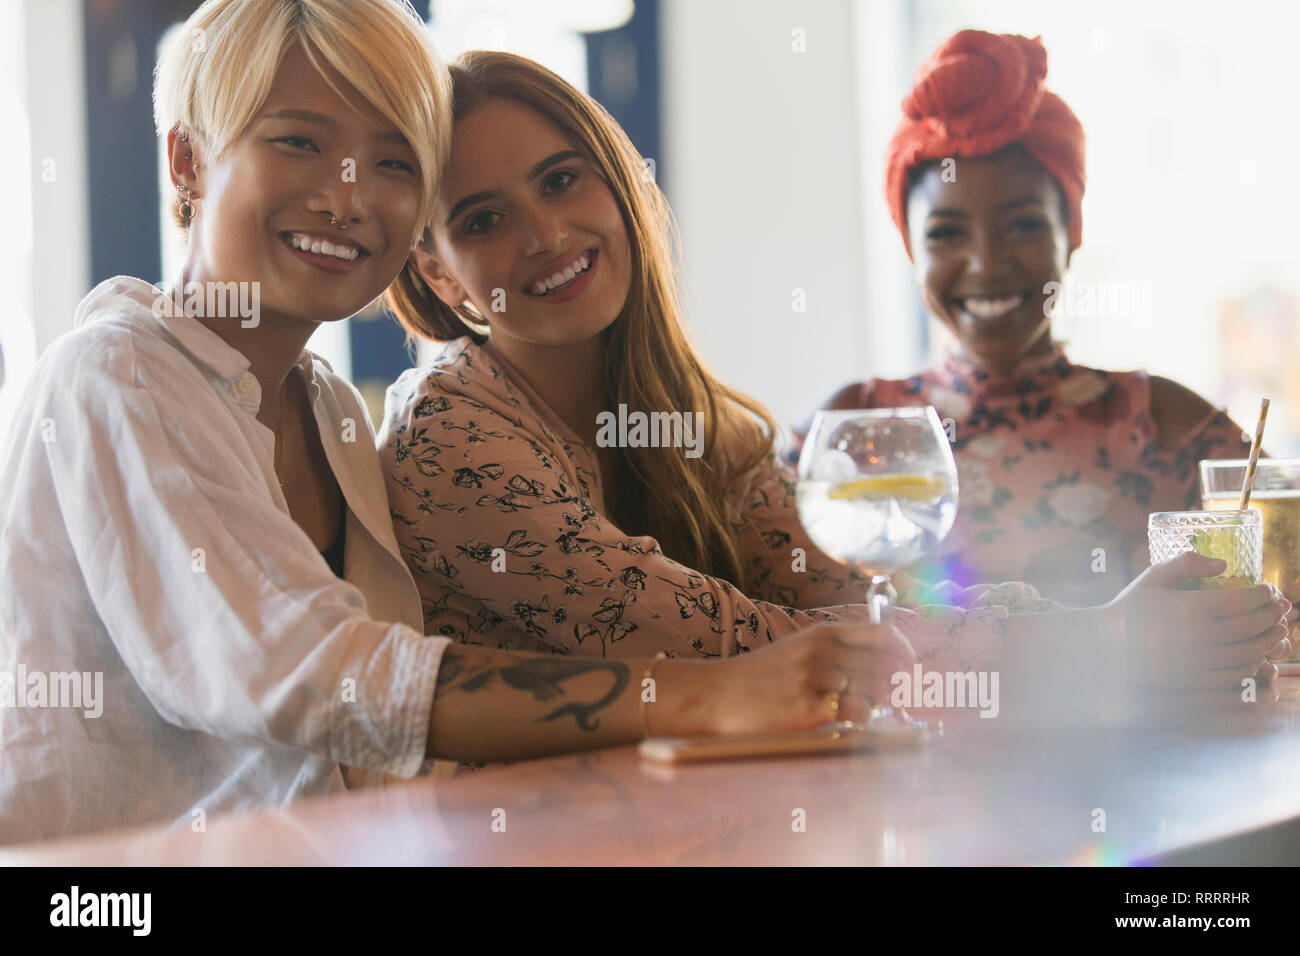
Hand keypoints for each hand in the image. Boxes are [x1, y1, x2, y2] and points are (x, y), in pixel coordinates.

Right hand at [666, 623, 916, 736]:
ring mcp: (817, 681)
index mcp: (822, 634)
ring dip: (875, 705)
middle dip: (895, 686)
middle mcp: (823, 652)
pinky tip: (840, 721)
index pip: (883, 635)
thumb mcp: (798, 648)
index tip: (910, 666)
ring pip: (874, 693)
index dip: (905, 652)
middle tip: (891, 699)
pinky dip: (858, 721)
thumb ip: (836, 651)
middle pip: (885, 667)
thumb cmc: (759, 677)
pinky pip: (855, 716)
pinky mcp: (810, 711)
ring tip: (854, 710)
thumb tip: (883, 665)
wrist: (717, 696)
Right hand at [1105, 552, 1290, 688]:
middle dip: (1273, 616)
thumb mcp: (1152, 578)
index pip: (1242, 600)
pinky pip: (1236, 675)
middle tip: (1281, 608)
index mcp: (1188, 608)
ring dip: (1270, 641)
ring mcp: (1198, 663)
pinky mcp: (1196, 682)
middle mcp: (1197, 637)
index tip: (1270, 589)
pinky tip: (1255, 653)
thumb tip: (1223, 565)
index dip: (1263, 594)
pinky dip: (1253, 663)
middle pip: (1251, 627)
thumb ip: (1185, 563)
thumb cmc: (1131, 609)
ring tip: (1276, 630)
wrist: (1106, 648)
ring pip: (1249, 653)